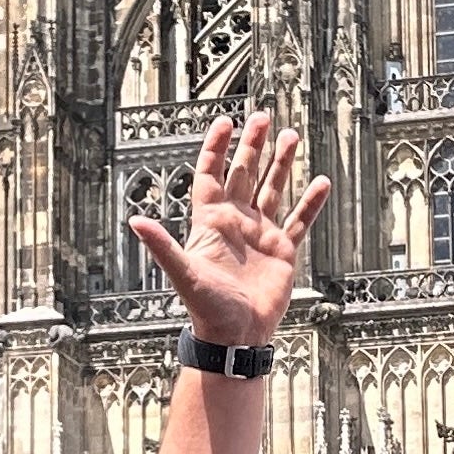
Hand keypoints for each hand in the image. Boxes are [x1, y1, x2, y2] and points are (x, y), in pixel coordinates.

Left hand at [129, 113, 329, 346]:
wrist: (236, 336)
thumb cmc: (206, 308)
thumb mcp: (183, 273)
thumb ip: (162, 245)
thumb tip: (133, 221)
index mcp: (211, 222)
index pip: (212, 175)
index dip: (217, 148)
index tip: (225, 122)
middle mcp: (236, 222)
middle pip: (243, 174)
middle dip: (252, 145)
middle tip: (260, 117)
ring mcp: (260, 234)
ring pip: (272, 189)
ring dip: (281, 163)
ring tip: (290, 135)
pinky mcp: (282, 251)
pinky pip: (299, 221)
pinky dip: (310, 203)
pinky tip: (319, 182)